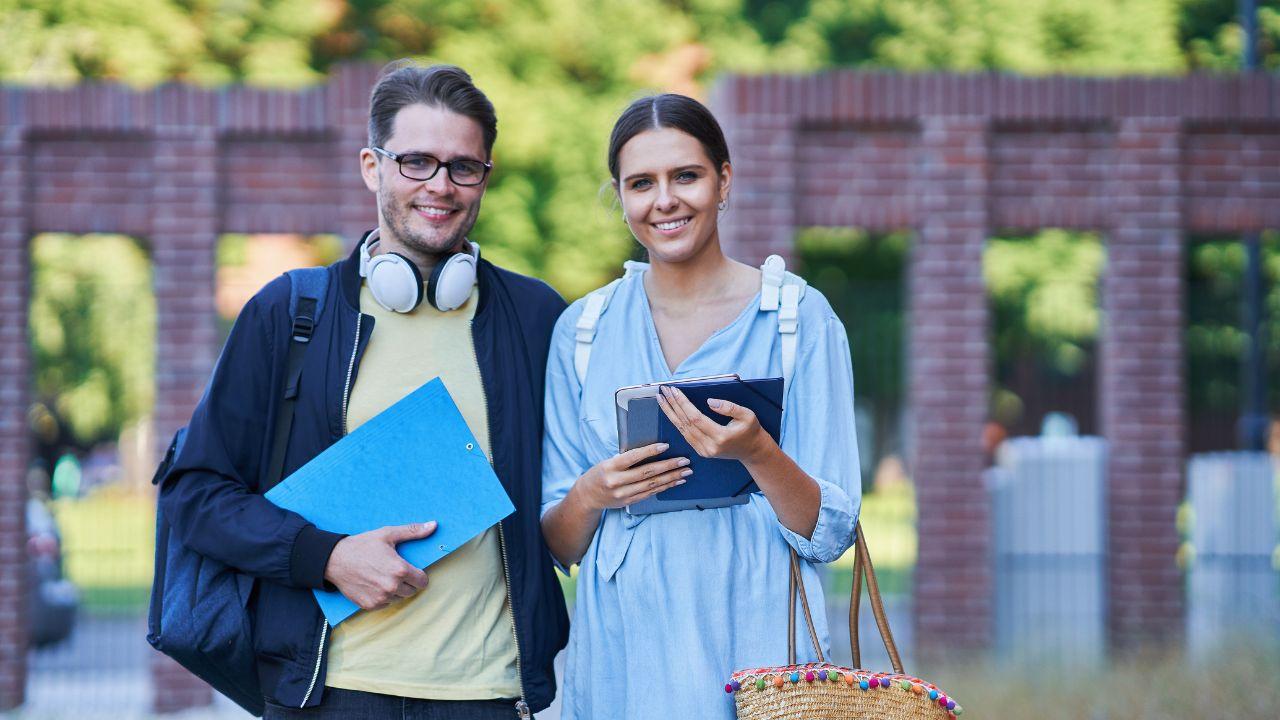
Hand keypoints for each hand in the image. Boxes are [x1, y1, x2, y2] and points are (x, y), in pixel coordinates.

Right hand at [323, 522, 435, 610]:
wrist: (335, 560)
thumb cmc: (362, 545)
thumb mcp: (388, 534)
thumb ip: (413, 531)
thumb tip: (434, 525)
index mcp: (400, 570)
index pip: (423, 581)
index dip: (419, 575)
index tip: (411, 570)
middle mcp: (392, 587)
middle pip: (412, 591)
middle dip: (408, 582)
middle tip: (395, 572)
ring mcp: (381, 598)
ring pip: (399, 598)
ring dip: (396, 590)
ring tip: (384, 576)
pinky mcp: (370, 605)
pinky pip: (385, 604)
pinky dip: (383, 597)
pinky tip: (374, 584)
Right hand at [572, 443, 690, 511]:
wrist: (587, 496)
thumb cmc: (600, 473)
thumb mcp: (608, 462)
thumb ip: (626, 459)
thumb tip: (652, 450)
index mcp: (610, 467)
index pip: (632, 457)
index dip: (650, 451)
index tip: (666, 446)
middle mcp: (616, 482)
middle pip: (647, 473)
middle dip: (668, 466)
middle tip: (684, 460)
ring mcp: (623, 494)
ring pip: (652, 485)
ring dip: (671, 478)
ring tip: (686, 471)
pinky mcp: (629, 502)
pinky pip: (650, 494)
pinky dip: (665, 487)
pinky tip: (676, 482)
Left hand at [656, 385, 773, 463]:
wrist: (752, 451)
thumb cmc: (751, 431)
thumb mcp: (748, 415)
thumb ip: (730, 407)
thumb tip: (710, 401)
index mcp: (721, 437)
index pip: (695, 418)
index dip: (683, 403)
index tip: (675, 390)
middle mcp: (709, 446)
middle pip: (685, 423)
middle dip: (673, 405)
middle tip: (664, 390)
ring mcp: (704, 451)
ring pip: (682, 430)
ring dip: (670, 413)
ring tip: (661, 398)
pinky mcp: (701, 452)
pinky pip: (685, 435)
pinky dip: (676, 421)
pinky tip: (670, 411)